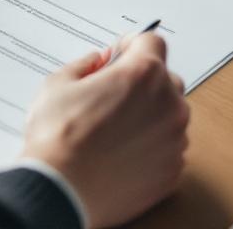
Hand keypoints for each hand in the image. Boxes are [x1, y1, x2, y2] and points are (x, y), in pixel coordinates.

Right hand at [21, 32, 189, 227]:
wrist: (60, 192)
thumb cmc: (57, 139)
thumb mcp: (59, 84)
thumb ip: (85, 65)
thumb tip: (98, 61)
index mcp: (143, 74)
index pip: (153, 41)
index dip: (133, 45)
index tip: (120, 55)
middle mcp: (168, 104)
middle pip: (164, 79)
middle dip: (141, 82)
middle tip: (111, 95)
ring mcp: (174, 139)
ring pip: (168, 116)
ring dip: (148, 116)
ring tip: (113, 130)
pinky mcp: (172, 170)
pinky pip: (167, 148)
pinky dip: (150, 147)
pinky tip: (121, 153)